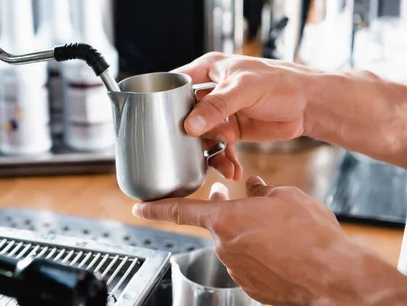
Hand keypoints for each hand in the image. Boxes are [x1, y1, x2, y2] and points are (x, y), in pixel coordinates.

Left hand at [132, 177, 406, 304]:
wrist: (333, 278)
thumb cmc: (310, 236)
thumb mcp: (286, 198)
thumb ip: (262, 191)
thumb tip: (254, 186)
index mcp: (226, 220)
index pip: (179, 211)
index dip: (156, 208)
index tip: (139, 207)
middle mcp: (225, 246)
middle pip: (217, 224)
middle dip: (225, 211)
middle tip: (232, 195)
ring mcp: (237, 269)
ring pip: (236, 244)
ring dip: (248, 234)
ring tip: (278, 229)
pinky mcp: (251, 286)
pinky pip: (249, 263)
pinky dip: (259, 253)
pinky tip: (281, 249)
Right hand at [174, 53, 312, 180]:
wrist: (311, 104)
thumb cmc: (281, 83)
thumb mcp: (245, 89)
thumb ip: (217, 106)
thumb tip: (190, 125)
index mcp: (209, 69)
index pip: (177, 82)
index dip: (164, 98)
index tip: (155, 119)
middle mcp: (212, 91)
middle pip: (186, 113)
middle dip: (188, 135)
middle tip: (189, 151)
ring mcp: (222, 113)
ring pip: (202, 135)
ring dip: (208, 152)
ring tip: (222, 165)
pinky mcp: (233, 131)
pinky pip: (220, 148)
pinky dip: (224, 160)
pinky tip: (232, 170)